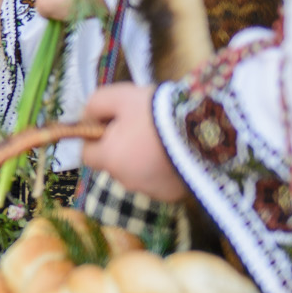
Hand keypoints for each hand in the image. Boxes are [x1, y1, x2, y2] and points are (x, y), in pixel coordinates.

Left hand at [80, 84, 187, 201]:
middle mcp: (126, 180)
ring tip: (164, 139)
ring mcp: (150, 191)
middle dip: (123, 148)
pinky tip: (177, 154)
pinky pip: (160, 182)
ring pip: (138, 174)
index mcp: (110, 159)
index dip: (96, 138)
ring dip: (144, 161)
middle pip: (115, 164)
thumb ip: (95, 105)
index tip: (112, 124)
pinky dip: (164, 171)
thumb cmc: (157, 111)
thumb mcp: (121, 97)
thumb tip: (86, 117)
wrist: (204, 129)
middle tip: (144, 128)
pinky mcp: (172, 195)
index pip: (87, 154)